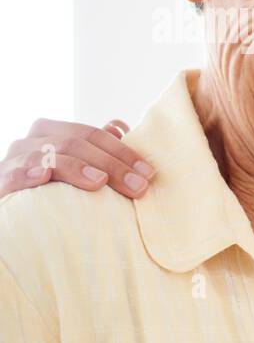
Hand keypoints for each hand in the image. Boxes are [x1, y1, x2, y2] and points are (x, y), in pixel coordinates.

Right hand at [0, 119, 154, 200]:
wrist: (10, 216)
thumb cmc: (49, 191)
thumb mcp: (75, 169)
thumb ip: (94, 149)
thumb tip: (118, 126)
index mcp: (52, 133)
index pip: (93, 135)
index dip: (123, 151)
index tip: (149, 173)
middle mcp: (32, 141)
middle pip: (76, 144)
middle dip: (111, 164)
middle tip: (138, 186)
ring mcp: (15, 160)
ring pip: (49, 155)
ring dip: (77, 168)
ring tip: (100, 181)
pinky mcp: (2, 181)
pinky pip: (15, 173)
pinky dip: (28, 173)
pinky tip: (43, 176)